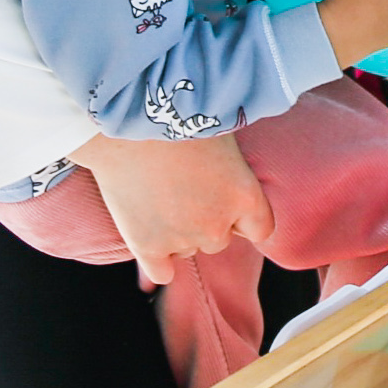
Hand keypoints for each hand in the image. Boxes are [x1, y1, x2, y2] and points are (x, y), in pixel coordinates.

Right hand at [73, 128, 270, 284]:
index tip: (227, 206)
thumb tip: (233, 170)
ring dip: (177, 234)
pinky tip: (150, 238)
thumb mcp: (221, 133)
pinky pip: (162, 273)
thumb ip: (233, 165)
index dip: (242, 218)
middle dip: (204, 221)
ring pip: (187, 250)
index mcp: (245, 195)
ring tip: (157, 197)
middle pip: (219, 239)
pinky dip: (158, 262)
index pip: (260, 228)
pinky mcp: (147, 246)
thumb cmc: (177, 114)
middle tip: (182, 190)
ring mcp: (183, 239)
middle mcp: (218, 224)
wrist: (127, 119)